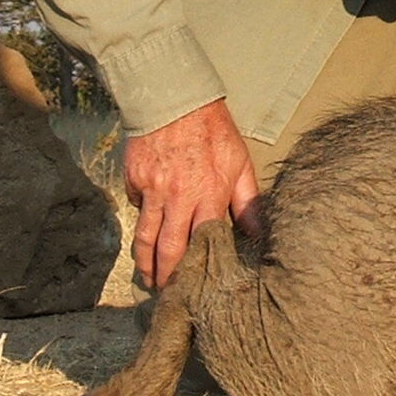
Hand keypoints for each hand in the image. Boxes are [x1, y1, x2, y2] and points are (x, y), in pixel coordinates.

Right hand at [121, 99, 262, 288]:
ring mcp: (152, 191)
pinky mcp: (134, 182)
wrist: (175, 99)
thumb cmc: (214, 132)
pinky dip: (141, 225)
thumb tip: (261, 235)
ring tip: (150, 281)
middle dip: (166, 277)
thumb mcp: (240, 163)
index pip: (202, 244)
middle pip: (168, 249)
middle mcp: (178, 197)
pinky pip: (137, 212)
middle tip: (168, 296)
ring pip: (146, 239)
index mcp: (209, 194)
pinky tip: (146, 238)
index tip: (197, 290)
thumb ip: (249, 202)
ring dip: (146, 264)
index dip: (197, 270)